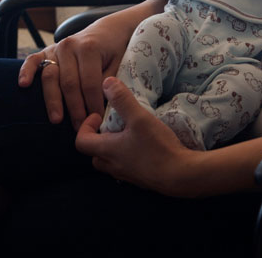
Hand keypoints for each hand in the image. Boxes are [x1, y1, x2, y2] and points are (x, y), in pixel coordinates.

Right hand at [18, 22, 123, 128]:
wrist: (107, 30)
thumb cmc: (114, 50)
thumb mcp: (118, 64)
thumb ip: (108, 82)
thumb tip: (101, 106)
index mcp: (89, 48)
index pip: (89, 83)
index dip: (93, 105)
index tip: (97, 120)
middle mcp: (70, 46)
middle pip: (69, 83)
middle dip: (74, 108)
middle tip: (79, 126)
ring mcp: (56, 48)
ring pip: (50, 77)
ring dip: (53, 100)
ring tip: (57, 120)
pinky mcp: (46, 51)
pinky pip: (33, 60)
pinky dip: (26, 71)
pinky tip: (23, 85)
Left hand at [76, 77, 201, 196]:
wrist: (181, 176)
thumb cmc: (158, 148)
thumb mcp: (140, 118)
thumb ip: (122, 100)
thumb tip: (106, 82)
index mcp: (107, 151)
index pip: (80, 142)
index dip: (85, 126)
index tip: (99, 115)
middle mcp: (112, 166)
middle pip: (93, 153)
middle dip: (98, 137)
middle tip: (111, 124)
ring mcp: (126, 175)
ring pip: (109, 161)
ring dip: (112, 147)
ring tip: (128, 133)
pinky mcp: (139, 179)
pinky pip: (124, 167)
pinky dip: (126, 155)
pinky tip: (142, 145)